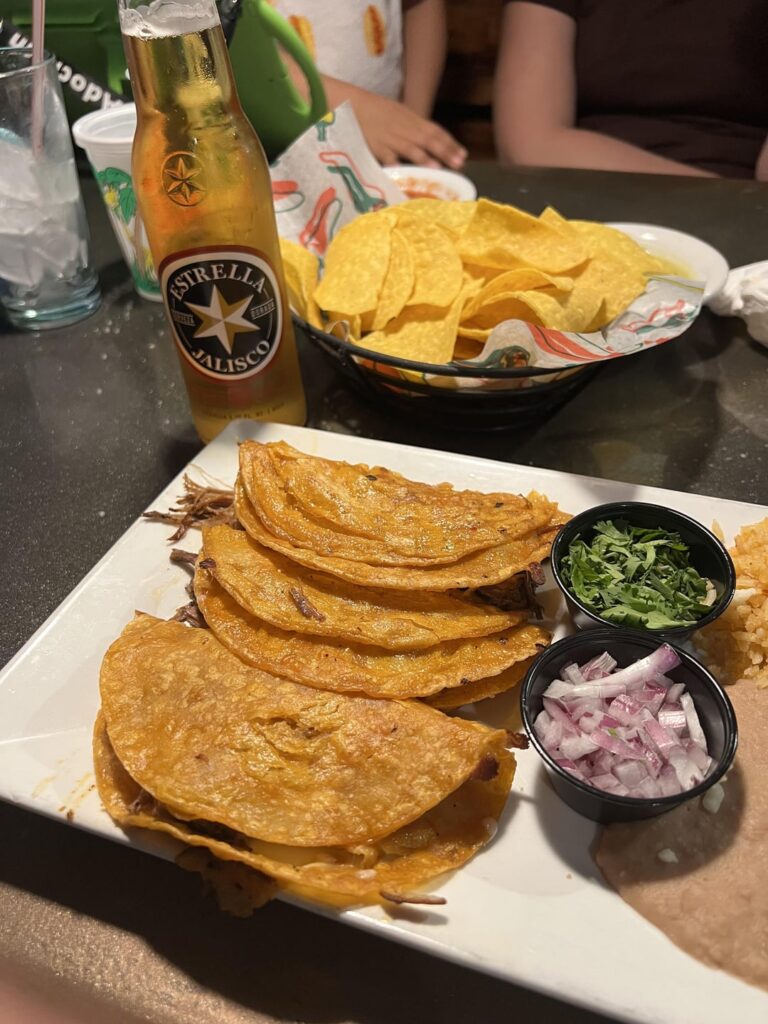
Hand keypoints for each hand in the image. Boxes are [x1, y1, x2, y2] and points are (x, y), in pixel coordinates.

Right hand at [346, 86, 466, 168]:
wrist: (350, 104)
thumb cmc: (374, 111)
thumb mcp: (397, 114)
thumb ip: (413, 127)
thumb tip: (430, 141)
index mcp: (411, 118)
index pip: (434, 130)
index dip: (450, 142)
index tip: (463, 154)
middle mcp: (404, 127)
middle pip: (428, 139)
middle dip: (445, 151)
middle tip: (459, 163)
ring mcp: (390, 137)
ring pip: (410, 148)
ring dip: (425, 158)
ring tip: (438, 167)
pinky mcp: (376, 146)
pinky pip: (387, 158)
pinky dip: (396, 166)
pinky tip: (405, 174)